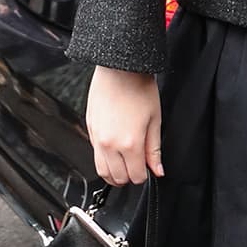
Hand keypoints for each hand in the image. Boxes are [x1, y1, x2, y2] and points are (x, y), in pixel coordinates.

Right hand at [85, 65, 163, 184]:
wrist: (119, 69)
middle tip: (138, 167)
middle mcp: (110, 144)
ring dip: (114, 173)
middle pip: (117, 178)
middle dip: (129, 177)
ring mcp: (96, 138)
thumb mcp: (155, 120)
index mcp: (130, 143)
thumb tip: (157, 169)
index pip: (136, 176)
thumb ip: (154, 150)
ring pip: (102, 171)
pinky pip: (94, 154)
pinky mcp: (89, 129)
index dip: (145, 175)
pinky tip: (115, 150)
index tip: (148, 169)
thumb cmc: (139, 88)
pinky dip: (104, 159)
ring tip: (125, 165)